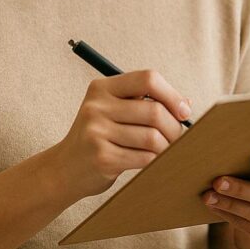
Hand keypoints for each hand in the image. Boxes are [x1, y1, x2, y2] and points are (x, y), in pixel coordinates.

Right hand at [51, 70, 191, 199]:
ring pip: (152, 137)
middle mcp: (97, 106)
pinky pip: (145, 158)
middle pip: (154, 111)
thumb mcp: (114, 111)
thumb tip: (186, 104)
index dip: (172, 95)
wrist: (63, 170)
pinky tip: (151, 162)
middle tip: (177, 138)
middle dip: (174, 127)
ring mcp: (97, 132)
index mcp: (102, 88)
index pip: (148, 79)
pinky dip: (155, 161)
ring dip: (167, 147)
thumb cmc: (99, 137)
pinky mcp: (101, 157)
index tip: (183, 112)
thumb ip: (145, 102)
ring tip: (165, 151)